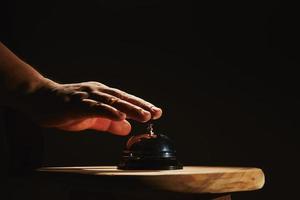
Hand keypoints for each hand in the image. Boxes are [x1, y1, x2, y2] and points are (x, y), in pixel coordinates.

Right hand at [18, 79, 161, 135]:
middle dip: (140, 106)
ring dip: (129, 108)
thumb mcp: (92, 117)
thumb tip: (126, 127)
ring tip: (144, 115)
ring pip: (112, 101)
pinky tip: (119, 116)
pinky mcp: (76, 103)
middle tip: (155, 113)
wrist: (40, 99)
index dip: (141, 105)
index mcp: (102, 95)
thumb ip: (108, 122)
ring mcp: (87, 96)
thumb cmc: (66, 107)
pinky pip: (94, 107)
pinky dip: (108, 111)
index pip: (125, 100)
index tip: (156, 112)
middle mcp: (97, 92)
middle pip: (122, 98)